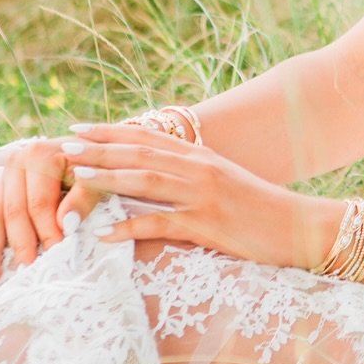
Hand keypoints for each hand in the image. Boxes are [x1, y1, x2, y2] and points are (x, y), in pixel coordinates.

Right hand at [0, 138, 103, 282]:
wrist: (86, 151)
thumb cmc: (94, 166)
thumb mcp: (97, 176)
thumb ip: (84, 197)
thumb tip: (67, 224)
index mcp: (38, 156)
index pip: (40, 203)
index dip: (47, 231)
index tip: (55, 255)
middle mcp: (15, 164)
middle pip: (13, 212)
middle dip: (19, 244)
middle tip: (24, 270)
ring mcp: (3, 179)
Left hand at [61, 124, 339, 270]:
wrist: (299, 226)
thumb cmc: (258, 210)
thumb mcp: (223, 184)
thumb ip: (190, 176)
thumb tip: (154, 176)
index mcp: (201, 156)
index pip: (147, 136)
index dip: (110, 131)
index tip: (78, 129)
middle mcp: (199, 168)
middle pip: (140, 152)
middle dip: (98, 148)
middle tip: (64, 146)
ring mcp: (203, 194)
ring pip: (145, 180)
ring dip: (105, 178)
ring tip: (74, 177)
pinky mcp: (208, 224)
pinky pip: (160, 224)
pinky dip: (129, 228)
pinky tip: (103, 234)